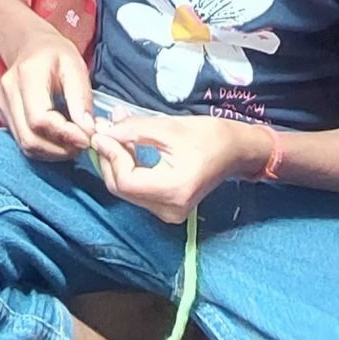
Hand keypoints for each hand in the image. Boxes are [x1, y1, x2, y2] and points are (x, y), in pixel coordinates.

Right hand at [0, 32, 93, 159]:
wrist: (30, 46)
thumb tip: (88, 129)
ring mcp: (2, 105)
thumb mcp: (75, 65)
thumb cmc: (55, 53)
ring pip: (26, 145)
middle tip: (84, 144)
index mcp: (26, 74)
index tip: (88, 138)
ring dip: (54, 152)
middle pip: (30, 137)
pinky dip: (45, 148)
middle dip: (60, 149)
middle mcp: (8, 92)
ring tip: (75, 144)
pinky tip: (61, 141)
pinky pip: (23, 141)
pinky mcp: (3, 115)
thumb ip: (81, 97)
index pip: (40, 118)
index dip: (65, 134)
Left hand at [91, 114, 262, 223]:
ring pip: (126, 190)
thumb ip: (132, 130)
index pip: (125, 180)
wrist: (237, 151)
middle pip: (122, 188)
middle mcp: (169, 209)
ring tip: (114, 133)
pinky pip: (137, 190)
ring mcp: (168, 212)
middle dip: (109, 157)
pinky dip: (128, 168)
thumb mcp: (168, 127)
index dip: (109, 155)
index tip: (101, 132)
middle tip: (104, 129)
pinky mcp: (167, 208)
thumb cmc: (210, 136)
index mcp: (174, 190)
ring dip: (116, 161)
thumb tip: (103, 131)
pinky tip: (127, 147)